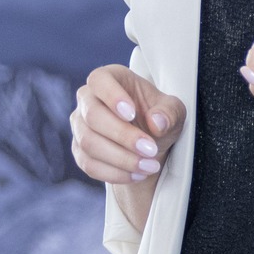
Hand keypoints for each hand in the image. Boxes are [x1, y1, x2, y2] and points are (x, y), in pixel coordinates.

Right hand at [70, 64, 185, 187]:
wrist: (149, 143)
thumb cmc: (158, 117)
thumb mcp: (173, 111)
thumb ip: (169, 112)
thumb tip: (156, 123)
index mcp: (110, 78)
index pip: (99, 80)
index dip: (112, 96)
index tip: (132, 114)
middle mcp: (88, 98)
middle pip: (92, 115)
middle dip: (122, 136)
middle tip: (150, 149)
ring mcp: (80, 125)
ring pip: (88, 142)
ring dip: (120, 158)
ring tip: (149, 166)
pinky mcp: (79, 150)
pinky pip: (89, 164)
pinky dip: (114, 173)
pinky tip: (137, 175)